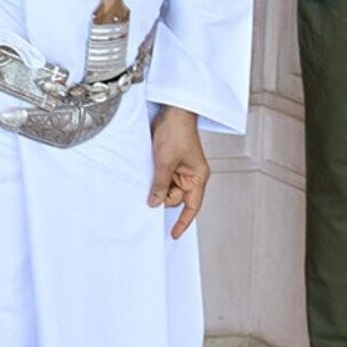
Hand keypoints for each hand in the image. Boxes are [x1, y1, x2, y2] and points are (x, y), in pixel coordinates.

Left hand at [149, 106, 209, 238]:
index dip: (183, 222)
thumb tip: (154, 203)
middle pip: (176, 198)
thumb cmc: (176, 131)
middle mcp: (191, 175)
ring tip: (151, 173)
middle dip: (163, 196)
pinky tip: (148, 175)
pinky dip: (155, 179)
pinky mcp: (170, 162)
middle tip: (152, 189)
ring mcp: (180, 169)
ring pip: (166, 188)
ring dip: (157, 186)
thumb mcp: (165, 161)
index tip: (174, 234)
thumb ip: (160, 184)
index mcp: (198, 177)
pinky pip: (162, 178)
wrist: (171, 111)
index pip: (192, 206)